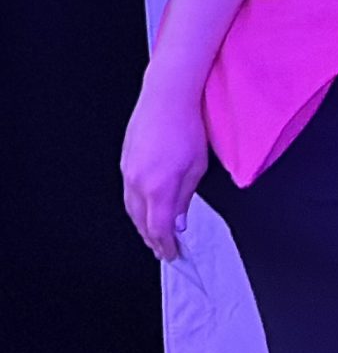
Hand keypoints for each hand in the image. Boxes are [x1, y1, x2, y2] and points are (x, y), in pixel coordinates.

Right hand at [121, 85, 209, 262]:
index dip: (165, 245)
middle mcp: (137, 183)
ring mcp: (127, 172)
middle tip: (163, 250)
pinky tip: (145, 210)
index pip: (158, 228)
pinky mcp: (125, 163)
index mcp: (158, 187)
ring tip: (154, 236)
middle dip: (152, 239)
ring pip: (131, 210)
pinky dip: (136, 208)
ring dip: (142, 225)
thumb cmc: (188, 128)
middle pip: (141, 222)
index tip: (172, 253)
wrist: (166, 98)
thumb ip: (185, 198)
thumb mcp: (197, 167)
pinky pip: (128, 194)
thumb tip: (178, 223)